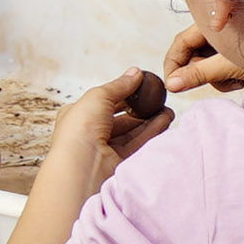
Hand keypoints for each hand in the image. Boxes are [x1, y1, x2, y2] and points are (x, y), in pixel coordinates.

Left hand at [42, 70, 172, 196]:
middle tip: (157, 100)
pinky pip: (139, 145)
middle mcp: (89, 135)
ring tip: (166, 110)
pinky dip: (152, 133)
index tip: (141, 86)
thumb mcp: (98, 97)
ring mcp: (105, 151)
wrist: (83, 170)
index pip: (103, 103)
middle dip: (140, 109)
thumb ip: (119, 85)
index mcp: (77, 117)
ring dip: (150, 120)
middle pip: (120, 119)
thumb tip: (135, 73)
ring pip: (132, 132)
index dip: (122, 94)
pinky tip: (164, 122)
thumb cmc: (79, 133)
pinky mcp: (119, 164)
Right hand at [164, 21, 243, 95]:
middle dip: (200, 74)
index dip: (173, 64)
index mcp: (215, 22)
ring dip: (216, 78)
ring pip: (206, 64)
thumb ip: (200, 73)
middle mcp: (220, 29)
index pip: (182, 41)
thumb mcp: (231, 65)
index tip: (171, 85)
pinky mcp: (238, 54)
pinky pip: (219, 68)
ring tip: (234, 81)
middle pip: (193, 54)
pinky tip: (242, 81)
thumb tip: (171, 83)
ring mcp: (229, 42)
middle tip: (215, 82)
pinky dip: (226, 78)